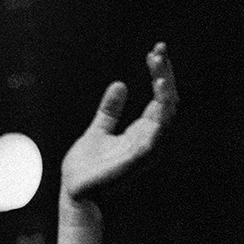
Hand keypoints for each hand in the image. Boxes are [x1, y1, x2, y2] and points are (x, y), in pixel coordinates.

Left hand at [60, 43, 178, 201]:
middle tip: (158, 50)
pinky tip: (159, 91)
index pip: (160, 99)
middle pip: (168, 103)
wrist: (75, 192)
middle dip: (166, 75)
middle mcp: (150, 139)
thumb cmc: (87, 168)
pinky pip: (156, 133)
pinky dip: (160, 112)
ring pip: (167, 115)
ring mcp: (146, 149)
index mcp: (142, 133)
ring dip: (165, 90)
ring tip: (159, 68)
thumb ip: (110, 110)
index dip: (160, 75)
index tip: (154, 52)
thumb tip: (120, 84)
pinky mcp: (138, 157)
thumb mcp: (99, 130)